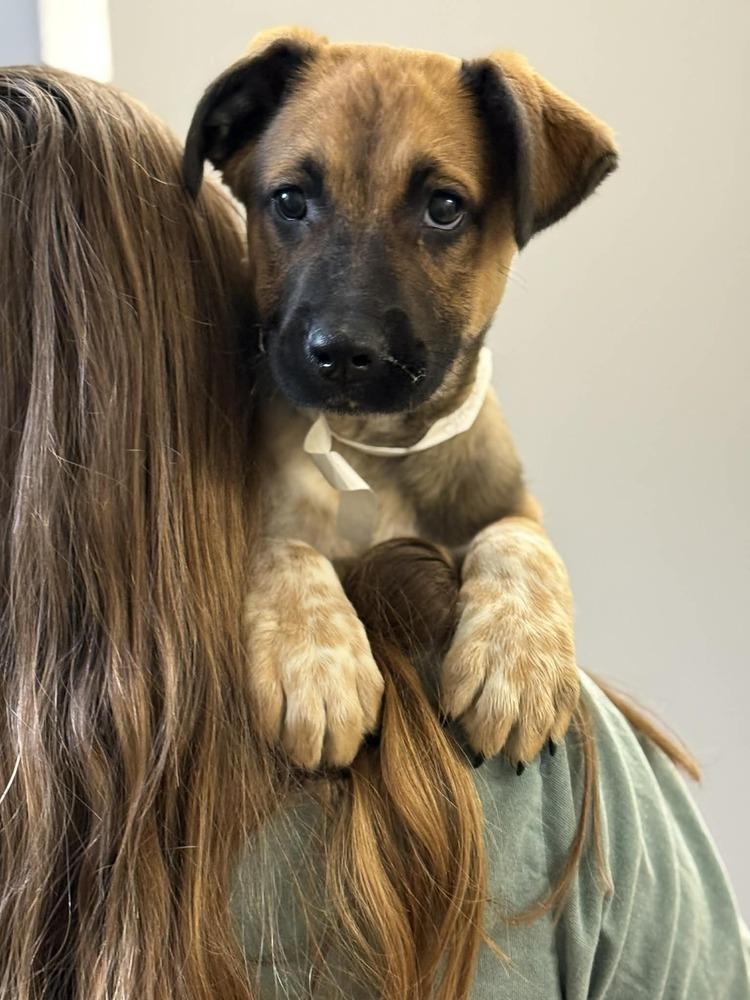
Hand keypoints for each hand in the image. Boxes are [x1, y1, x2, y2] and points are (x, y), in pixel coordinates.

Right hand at [242, 539, 383, 768]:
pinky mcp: (260, 658)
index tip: (342, 746)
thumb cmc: (322, 612)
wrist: (286, 569)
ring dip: (301, 752)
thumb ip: (363, 677)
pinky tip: (270, 730)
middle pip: (340, 727)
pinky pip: (267, 711)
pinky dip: (269, 731)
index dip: (354, 742)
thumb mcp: (355, 638)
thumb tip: (368, 727)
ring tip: (297, 754)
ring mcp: (294, 660)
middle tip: (321, 760)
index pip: (365, 716)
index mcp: (355, 657)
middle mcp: (329, 661)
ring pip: (305, 727)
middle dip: (332, 756)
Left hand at [441, 518, 578, 763]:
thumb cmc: (477, 593)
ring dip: (524, 740)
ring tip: (515, 760)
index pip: (462, 674)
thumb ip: (449, 650)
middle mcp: (508, 648)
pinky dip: (555, 724)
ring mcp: (539, 656)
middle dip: (488, 737)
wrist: (525, 562)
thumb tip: (439, 700)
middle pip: (498, 707)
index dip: (453, 705)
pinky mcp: (563, 660)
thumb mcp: (454, 611)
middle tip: (480, 754)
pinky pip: (564, 700)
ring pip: (534, 711)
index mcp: (476, 631)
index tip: (447, 722)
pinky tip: (547, 742)